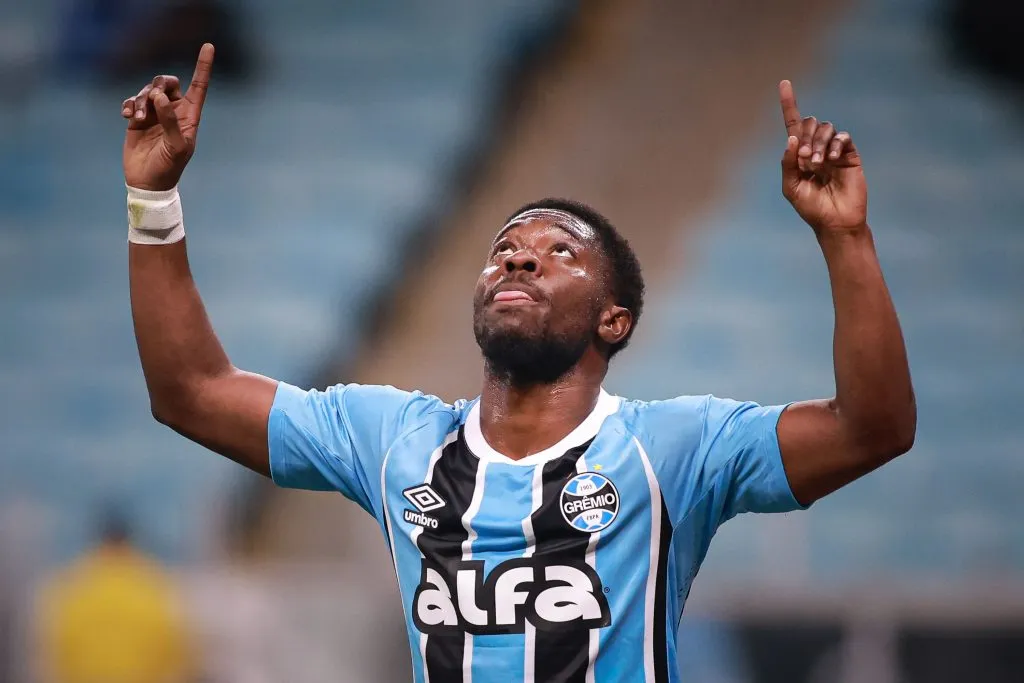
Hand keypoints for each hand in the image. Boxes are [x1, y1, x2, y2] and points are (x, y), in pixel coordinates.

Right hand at [122, 44, 214, 190]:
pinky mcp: (137, 118)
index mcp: (190, 116)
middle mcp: (173, 111)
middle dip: (159, 85)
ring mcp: (155, 114)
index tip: (208, 46)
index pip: (199, 87)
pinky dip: (129, 104)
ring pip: (148, 91)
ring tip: (137, 117)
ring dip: (141, 99)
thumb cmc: (169, 167)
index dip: (203, 67)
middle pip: (168, 82)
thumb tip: (160, 97)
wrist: (147, 182)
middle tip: (151, 99)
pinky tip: (127, 115)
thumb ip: (170, 120)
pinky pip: (133, 100)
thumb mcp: (176, 146)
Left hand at [779, 80, 866, 235]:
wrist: (835, 221)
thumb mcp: (792, 187)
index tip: (784, 83)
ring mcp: (834, 150)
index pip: (793, 124)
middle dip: (805, 137)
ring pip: (825, 128)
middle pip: (810, 123)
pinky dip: (835, 144)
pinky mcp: (850, 154)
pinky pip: (842, 137)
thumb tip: (791, 138)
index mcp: (799, 154)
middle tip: (806, 160)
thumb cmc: (811, 208)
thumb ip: (788, 164)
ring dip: (818, 144)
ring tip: (818, 165)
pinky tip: (832, 160)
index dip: (788, 104)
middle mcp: (816, 148)